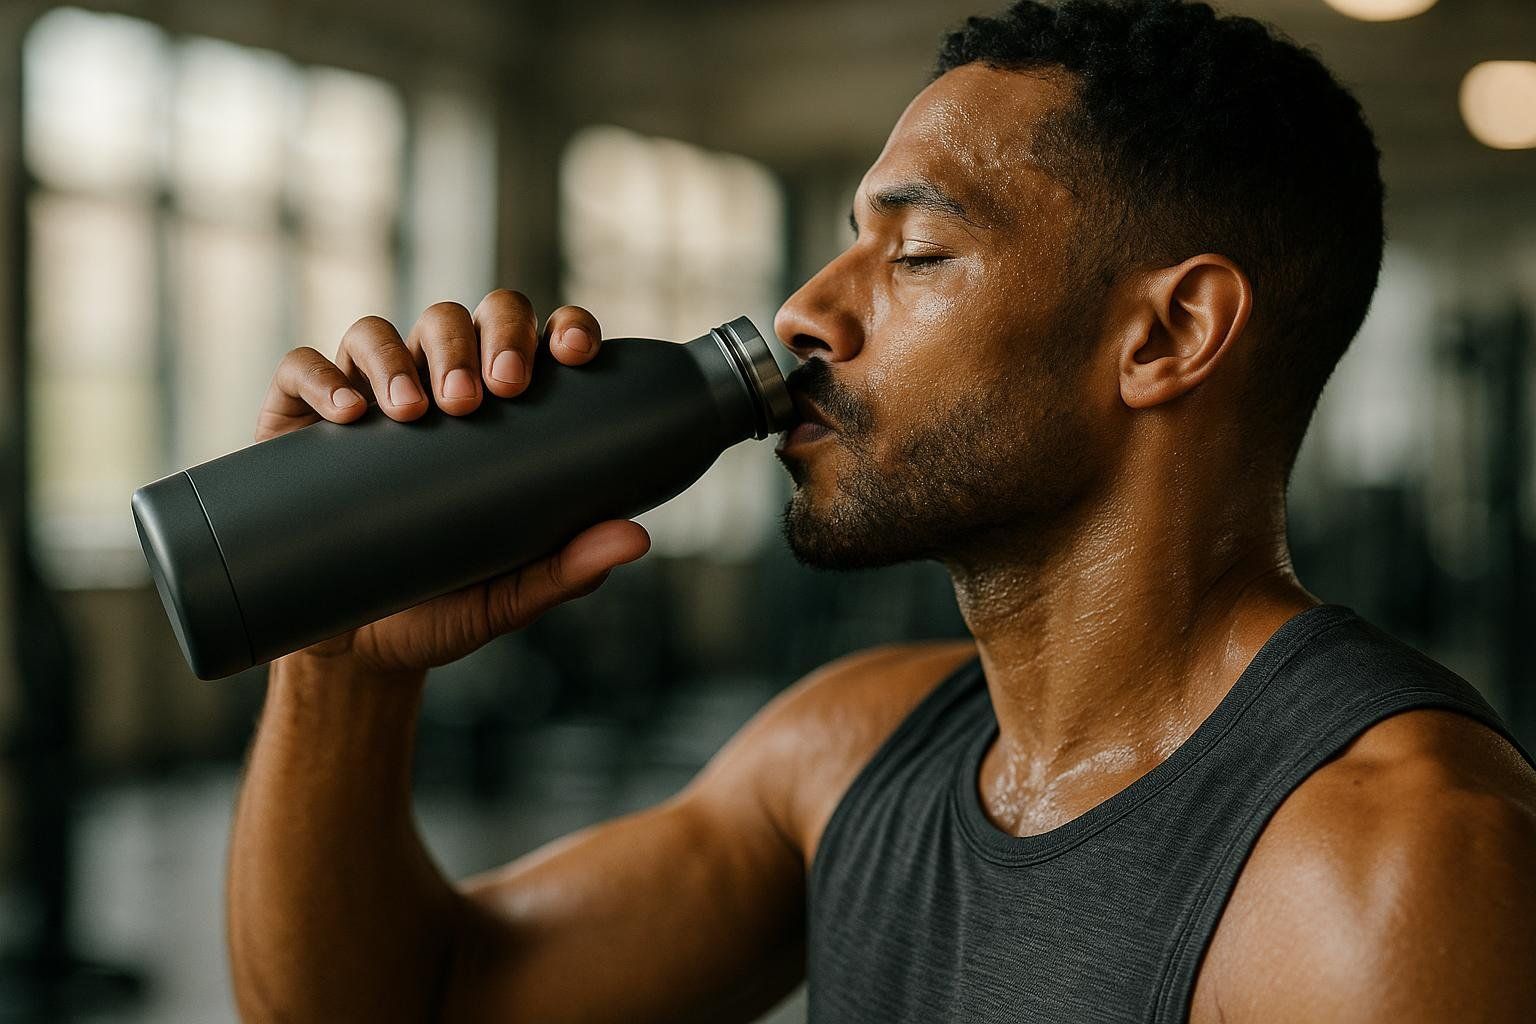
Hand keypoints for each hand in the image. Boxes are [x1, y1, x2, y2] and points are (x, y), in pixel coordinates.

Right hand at [254, 290, 650, 676]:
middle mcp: (432, 387)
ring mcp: (363, 397)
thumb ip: (569, 567)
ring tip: (421, 410)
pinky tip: (349, 414)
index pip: (535, 342)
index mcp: (497, 412)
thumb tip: (635, 538)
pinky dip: (324, 377)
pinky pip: (303, 368)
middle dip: (482, 338)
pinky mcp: (297, 420)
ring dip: (405, 356)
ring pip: (382, 331)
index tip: (574, 352)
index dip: (560, 327)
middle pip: (460, 319)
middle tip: (492, 392)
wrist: (354, 651)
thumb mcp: (509, 594)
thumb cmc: (443, 608)